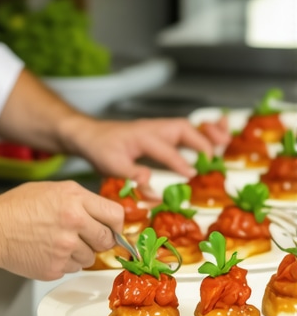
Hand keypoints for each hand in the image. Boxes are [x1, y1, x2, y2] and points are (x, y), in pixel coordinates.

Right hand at [0, 180, 123, 279]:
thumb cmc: (17, 207)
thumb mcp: (53, 189)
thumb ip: (82, 201)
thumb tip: (105, 216)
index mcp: (74, 199)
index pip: (115, 215)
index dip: (116, 224)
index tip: (113, 229)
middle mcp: (74, 223)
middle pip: (107, 240)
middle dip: (99, 240)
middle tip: (85, 237)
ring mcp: (65, 248)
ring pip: (90, 258)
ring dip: (80, 253)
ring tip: (57, 242)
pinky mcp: (55, 268)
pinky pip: (73, 269)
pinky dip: (64, 263)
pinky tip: (48, 251)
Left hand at [62, 116, 228, 184]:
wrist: (90, 135)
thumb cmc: (100, 148)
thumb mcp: (111, 165)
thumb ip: (132, 176)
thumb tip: (152, 189)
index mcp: (141, 136)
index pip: (165, 150)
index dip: (180, 162)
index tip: (192, 175)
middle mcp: (152, 128)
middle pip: (181, 129)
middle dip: (200, 141)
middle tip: (213, 157)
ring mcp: (156, 128)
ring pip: (185, 126)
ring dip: (206, 131)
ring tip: (225, 140)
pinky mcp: (158, 132)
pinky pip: (182, 128)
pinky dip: (200, 130)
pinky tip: (215, 134)